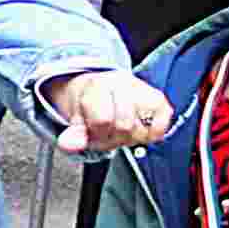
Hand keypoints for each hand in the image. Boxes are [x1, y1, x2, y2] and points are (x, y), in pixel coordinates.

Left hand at [48, 67, 171, 153]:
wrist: (100, 89)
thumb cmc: (90, 107)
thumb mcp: (77, 121)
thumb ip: (74, 134)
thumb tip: (68, 144)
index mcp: (98, 85)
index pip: (103, 120)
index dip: (97, 132)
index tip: (93, 129)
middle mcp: (123, 83)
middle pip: (124, 126)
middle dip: (113, 136)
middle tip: (107, 130)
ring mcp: (143, 90)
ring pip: (140, 129)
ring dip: (129, 137)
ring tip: (120, 128)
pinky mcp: (159, 100)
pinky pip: (160, 128)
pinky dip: (151, 135)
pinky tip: (138, 128)